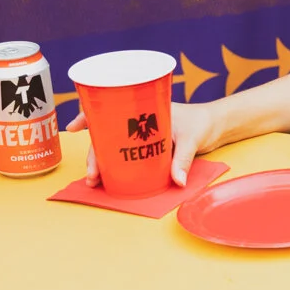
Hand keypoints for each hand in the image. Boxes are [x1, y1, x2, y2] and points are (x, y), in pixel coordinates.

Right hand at [66, 99, 222, 186]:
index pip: (108, 108)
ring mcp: (140, 135)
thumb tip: (177, 181)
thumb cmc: (201, 122)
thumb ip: (183, 160)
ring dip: (102, 162)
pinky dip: (115, 165)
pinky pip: (126, 155)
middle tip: (91, 174)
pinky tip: (107, 178)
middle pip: (106, 134)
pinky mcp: (147, 148)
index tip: (73, 127)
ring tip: (95, 181)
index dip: (87, 116)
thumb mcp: (191, 139)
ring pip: (113, 146)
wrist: (216, 125)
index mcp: (141, 109)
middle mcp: (136, 121)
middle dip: (94, 153)